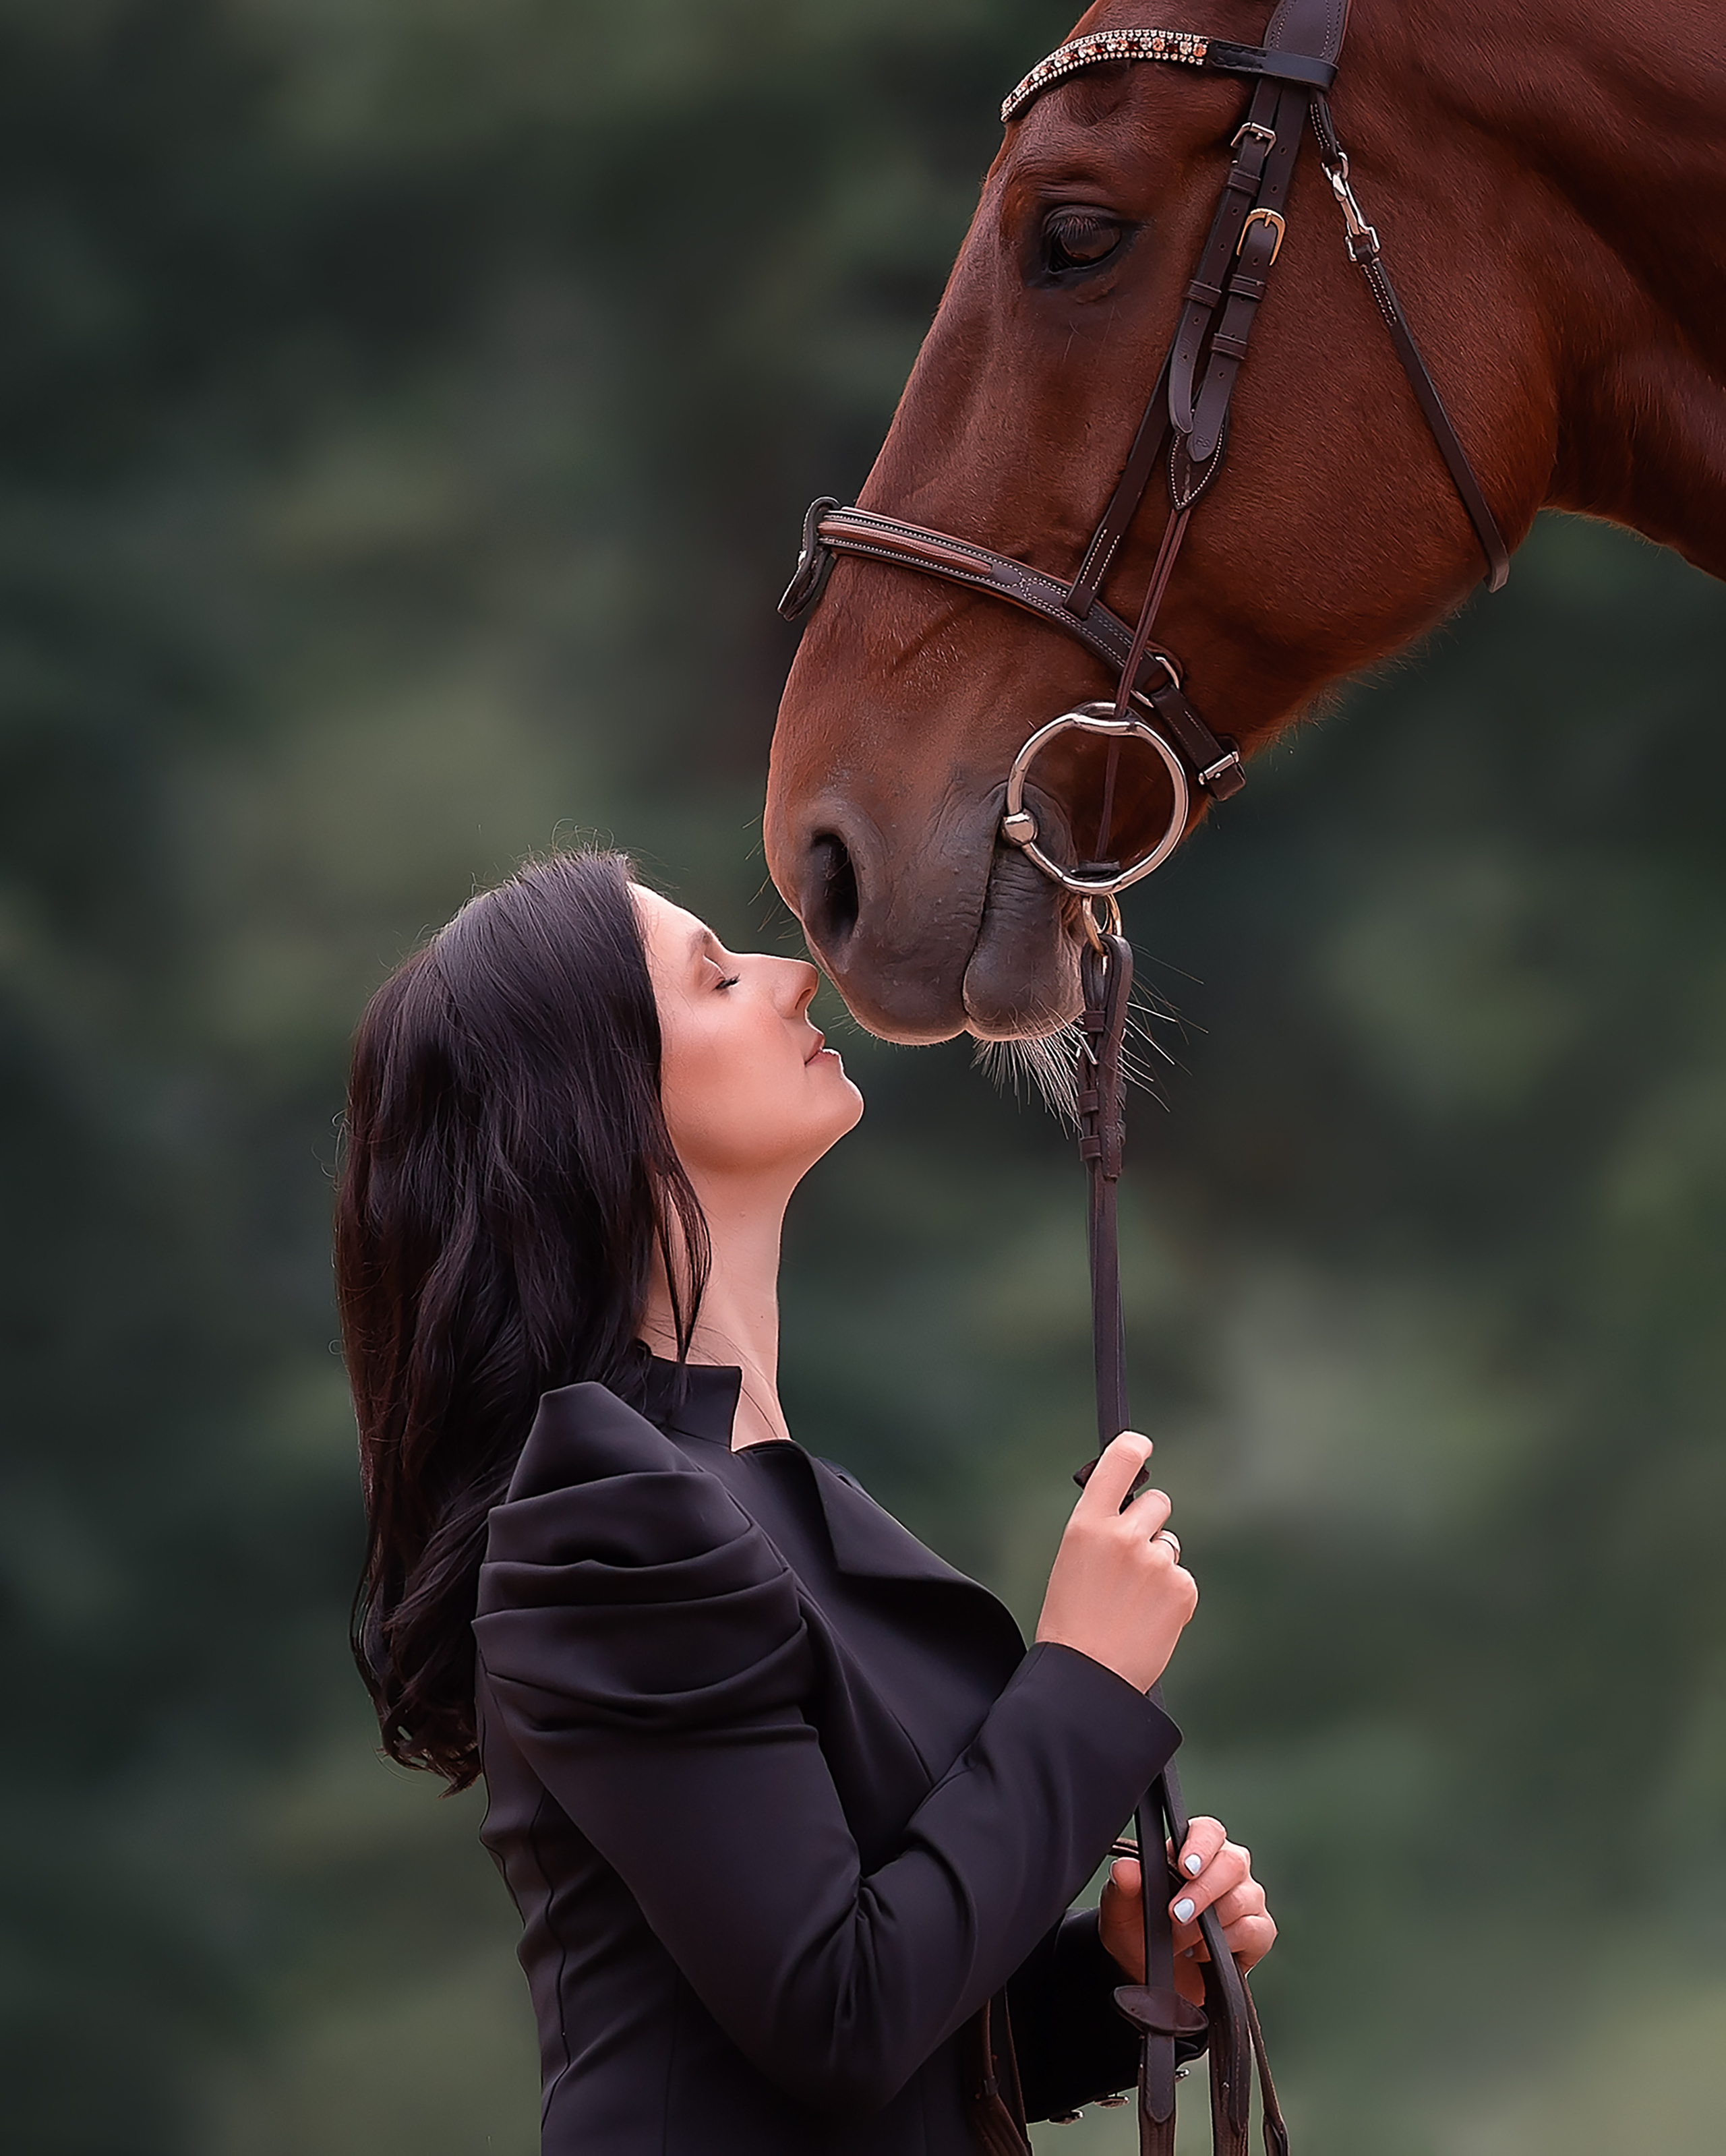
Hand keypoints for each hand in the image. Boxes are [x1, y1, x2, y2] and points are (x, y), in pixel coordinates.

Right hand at [1034, 1432, 1196, 1692]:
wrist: (1086, 1677)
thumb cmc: (1071, 1621)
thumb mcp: (1072, 1560)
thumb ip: (1100, 1529)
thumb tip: (1131, 1511)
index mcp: (1087, 1524)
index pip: (1118, 1462)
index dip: (1134, 1446)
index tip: (1141, 1445)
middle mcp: (1124, 1535)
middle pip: (1158, 1502)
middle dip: (1150, 1523)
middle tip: (1132, 1557)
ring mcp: (1157, 1561)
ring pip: (1171, 1544)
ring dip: (1159, 1564)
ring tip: (1134, 1600)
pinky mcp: (1182, 1588)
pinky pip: (1182, 1577)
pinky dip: (1171, 1595)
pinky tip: (1148, 1617)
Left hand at [1097, 1816, 1276, 2002]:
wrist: (1151, 1972)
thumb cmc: (1138, 1929)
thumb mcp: (1122, 1910)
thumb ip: (1123, 1886)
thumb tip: (1126, 1869)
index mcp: (1194, 1850)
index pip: (1209, 1831)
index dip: (1201, 1846)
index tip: (1185, 1868)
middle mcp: (1226, 1869)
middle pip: (1233, 1863)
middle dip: (1203, 1891)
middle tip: (1177, 1914)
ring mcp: (1247, 1898)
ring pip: (1244, 1898)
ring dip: (1210, 1924)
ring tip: (1183, 1941)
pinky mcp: (1259, 1931)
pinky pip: (1257, 1931)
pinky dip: (1230, 1943)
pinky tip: (1205, 1952)